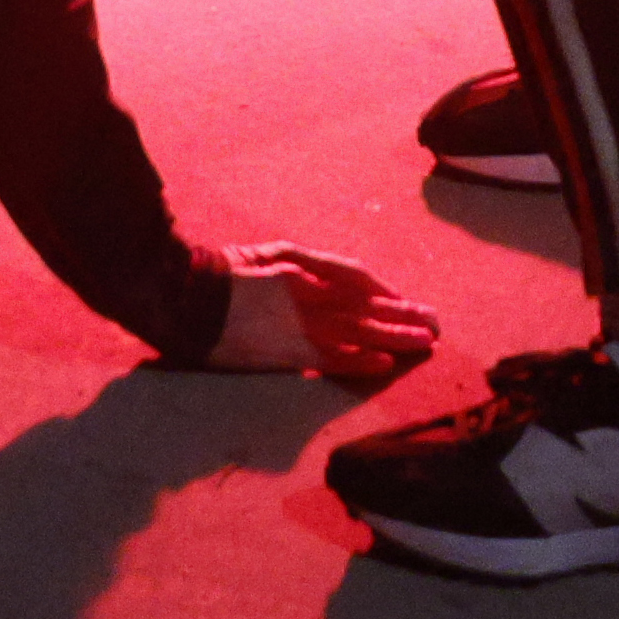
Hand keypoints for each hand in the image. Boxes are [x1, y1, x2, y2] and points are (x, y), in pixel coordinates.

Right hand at [192, 243, 440, 385]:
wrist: (183, 300)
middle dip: (403, 315)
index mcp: (302, 270)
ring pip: (357, 332)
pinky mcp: (285, 355)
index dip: (385, 292)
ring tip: (425, 343)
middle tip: (435, 323)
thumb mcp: (268, 254)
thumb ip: (307, 264)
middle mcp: (308, 297)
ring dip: (394, 337)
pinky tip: (386, 363)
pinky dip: (360, 361)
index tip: (406, 301)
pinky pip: (330, 360)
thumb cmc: (222, 272)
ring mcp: (298, 327)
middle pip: (366, 308)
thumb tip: (345, 279)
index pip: (356, 280)